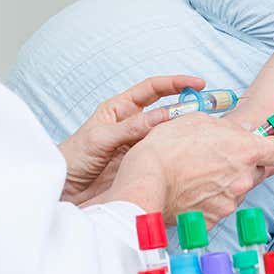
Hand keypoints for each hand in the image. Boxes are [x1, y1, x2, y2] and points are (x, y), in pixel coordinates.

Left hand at [58, 75, 205, 204]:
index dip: (176, 84)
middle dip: (188, 107)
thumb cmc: (74, 158)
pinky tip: (189, 158)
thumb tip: (163, 116)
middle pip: (166, 110)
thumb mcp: (101, 138)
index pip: (153, 89)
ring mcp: (139, 145)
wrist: (64, 190)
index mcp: (121, 109)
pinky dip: (177, 155)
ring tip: (204, 134)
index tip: (197, 84)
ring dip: (184, 133)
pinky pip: (163, 156)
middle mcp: (133, 124)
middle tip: (210, 110)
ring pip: (168, 135)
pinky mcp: (142, 165)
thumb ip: (131, 128)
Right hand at [96, 113, 273, 225]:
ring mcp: (229, 202)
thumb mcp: (197, 121)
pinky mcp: (214, 219)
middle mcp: (243, 179)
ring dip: (223, 182)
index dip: (270, 148)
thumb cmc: (166, 148)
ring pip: (236, 190)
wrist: (144, 183)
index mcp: (244, 151)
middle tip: (216, 158)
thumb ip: (226, 127)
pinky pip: (218, 207)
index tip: (260, 146)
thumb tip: (240, 132)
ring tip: (195, 174)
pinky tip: (189, 190)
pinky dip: (207, 200)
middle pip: (256, 172)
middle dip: (242, 165)